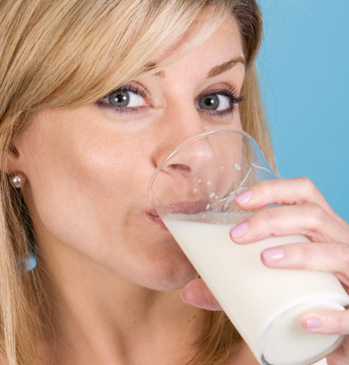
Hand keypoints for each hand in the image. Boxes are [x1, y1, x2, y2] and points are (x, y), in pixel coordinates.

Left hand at [183, 177, 348, 363]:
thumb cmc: (306, 296)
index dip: (274, 189)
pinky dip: (331, 316)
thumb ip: (231, 287)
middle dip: (273, 219)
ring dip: (300, 254)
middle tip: (236, 236)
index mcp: (320, 230)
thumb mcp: (269, 283)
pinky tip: (305, 320)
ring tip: (265, 259)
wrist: (341, 333)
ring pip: (338, 253)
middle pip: (314, 215)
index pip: (305, 193)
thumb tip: (188, 291)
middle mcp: (341, 244)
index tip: (238, 200)